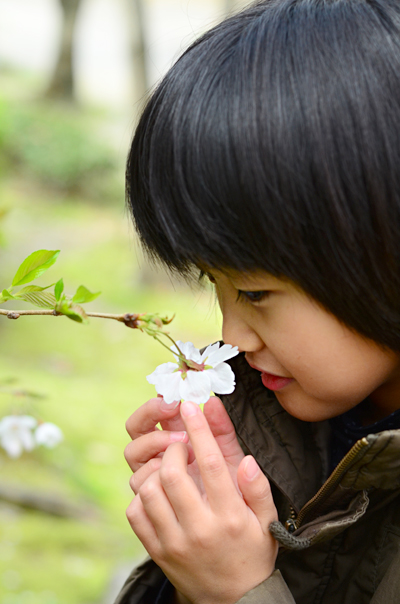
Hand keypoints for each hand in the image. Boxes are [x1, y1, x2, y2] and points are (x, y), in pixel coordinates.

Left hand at [126, 401, 278, 603]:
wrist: (234, 601)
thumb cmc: (253, 552)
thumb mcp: (267, 521)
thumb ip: (258, 488)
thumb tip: (247, 460)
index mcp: (230, 516)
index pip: (210, 463)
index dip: (199, 429)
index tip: (190, 405)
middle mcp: (199, 529)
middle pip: (172, 473)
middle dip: (173, 447)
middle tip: (181, 445)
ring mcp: (174, 542)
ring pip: (149, 490)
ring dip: (156, 468)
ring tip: (171, 468)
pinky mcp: (157, 551)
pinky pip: (135, 512)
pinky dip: (142, 493)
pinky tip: (158, 491)